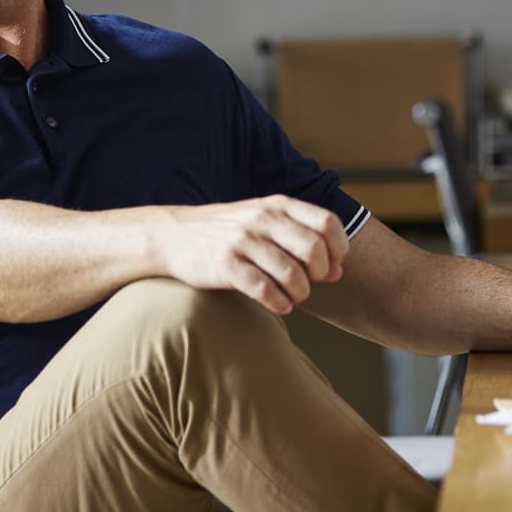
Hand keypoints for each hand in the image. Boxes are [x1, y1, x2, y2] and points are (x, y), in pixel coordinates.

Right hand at [147, 195, 347, 314]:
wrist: (173, 236)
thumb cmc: (229, 233)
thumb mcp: (266, 224)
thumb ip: (302, 241)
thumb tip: (338, 272)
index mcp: (278, 205)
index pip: (327, 222)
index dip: (338, 249)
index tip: (332, 265)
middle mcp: (262, 219)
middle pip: (313, 250)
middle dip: (319, 274)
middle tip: (310, 283)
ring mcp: (242, 241)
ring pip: (291, 274)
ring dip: (300, 293)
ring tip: (293, 297)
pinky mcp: (225, 265)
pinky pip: (265, 290)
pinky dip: (280, 304)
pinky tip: (280, 306)